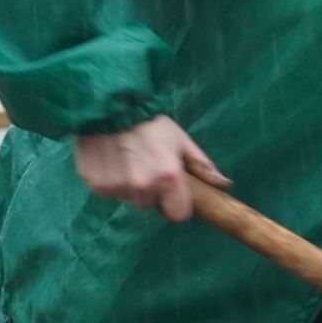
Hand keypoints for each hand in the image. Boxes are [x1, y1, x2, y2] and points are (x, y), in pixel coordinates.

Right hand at [73, 115, 230, 221]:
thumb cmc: (150, 123)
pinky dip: (113, 182)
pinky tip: (113, 161)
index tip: (173, 192)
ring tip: (129, 161)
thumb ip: (202, 166)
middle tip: (148, 167)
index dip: (176, 205)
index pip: (178, 215)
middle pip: (151, 206)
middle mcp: (142, 187)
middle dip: (153, 193)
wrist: (109, 106)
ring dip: (133, 188)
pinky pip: (111, 193)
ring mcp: (117, 189)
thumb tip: (224, 185)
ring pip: (130, 200)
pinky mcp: (96, 186)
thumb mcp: (181, 140)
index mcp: (168, 177)